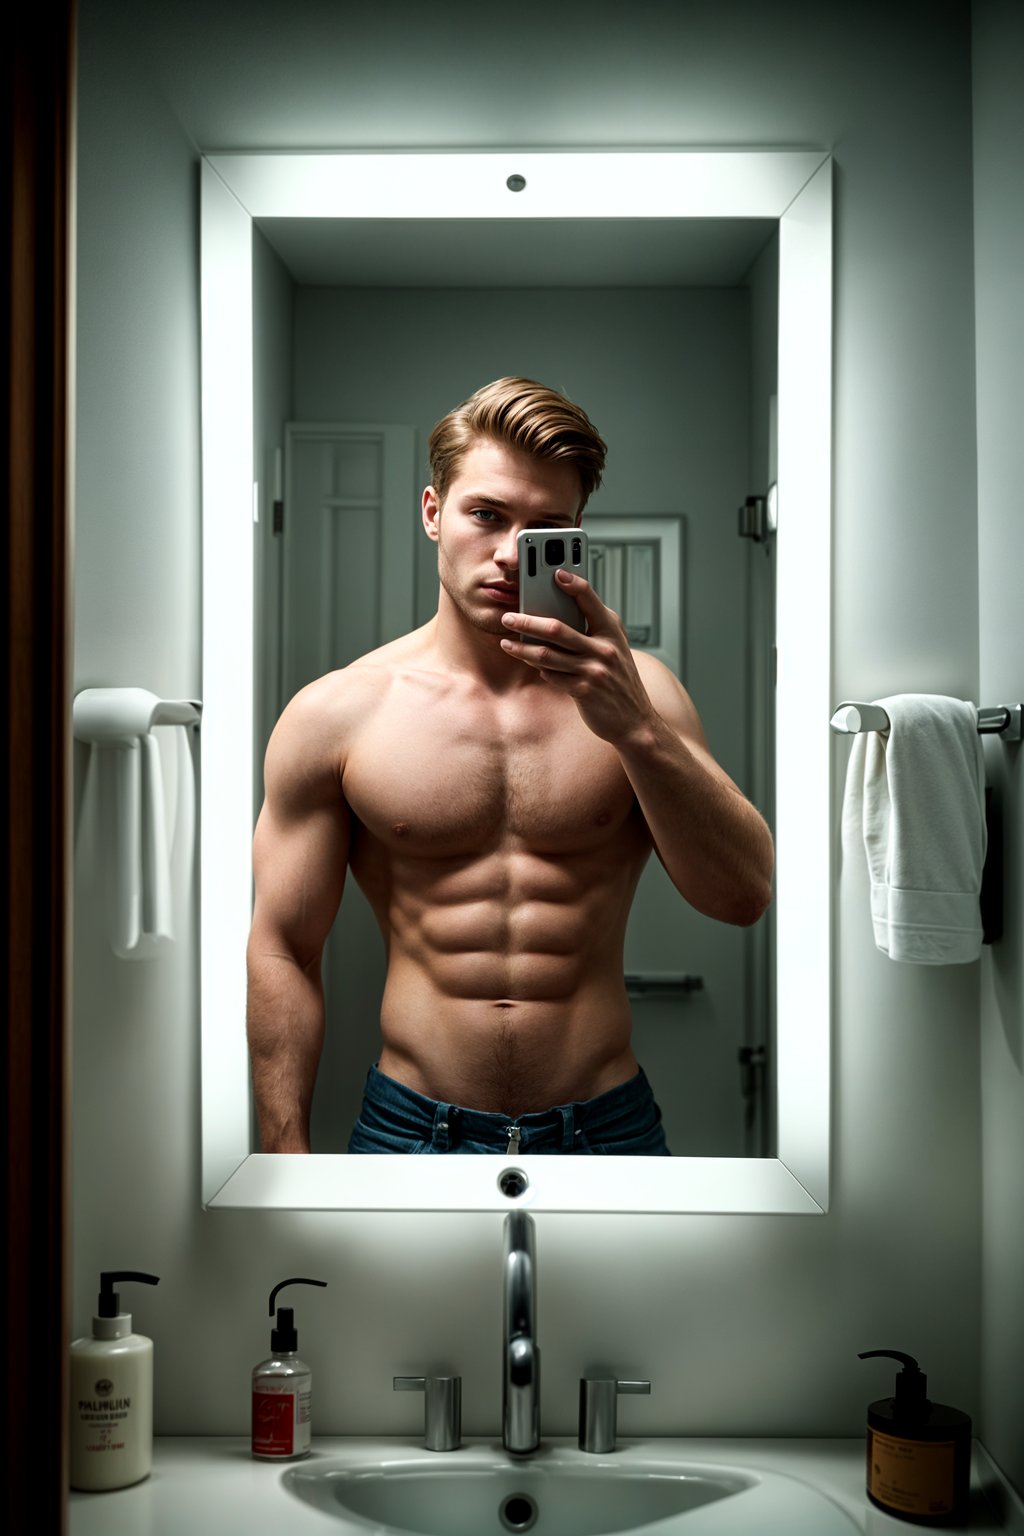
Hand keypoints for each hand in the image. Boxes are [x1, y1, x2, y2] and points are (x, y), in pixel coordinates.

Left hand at [500, 568, 656, 744]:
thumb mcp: (614, 646)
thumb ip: (593, 628)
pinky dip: (540, 670)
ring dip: (522, 649)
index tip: (555, 573)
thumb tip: (556, 613)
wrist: (635, 720)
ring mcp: (594, 670)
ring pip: (547, 655)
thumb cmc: (620, 679)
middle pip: (556, 628)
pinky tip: (533, 665)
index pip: (590, 599)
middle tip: (508, 618)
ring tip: (507, 644)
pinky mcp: (584, 690)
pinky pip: (552, 676)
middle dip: (527, 621)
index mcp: (612, 630)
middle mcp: (604, 647)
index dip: (573, 583)